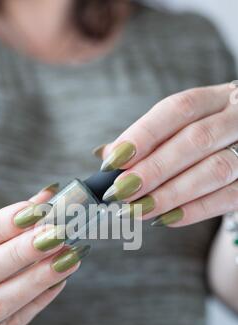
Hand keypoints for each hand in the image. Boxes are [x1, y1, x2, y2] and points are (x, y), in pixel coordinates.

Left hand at [97, 83, 237, 225]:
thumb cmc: (207, 140)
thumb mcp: (183, 128)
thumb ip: (147, 140)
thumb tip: (104, 154)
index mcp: (216, 99)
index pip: (179, 109)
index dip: (144, 134)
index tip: (113, 160)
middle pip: (196, 140)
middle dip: (154, 168)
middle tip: (121, 191)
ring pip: (215, 170)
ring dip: (171, 194)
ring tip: (138, 210)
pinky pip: (229, 197)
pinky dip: (195, 210)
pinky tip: (166, 219)